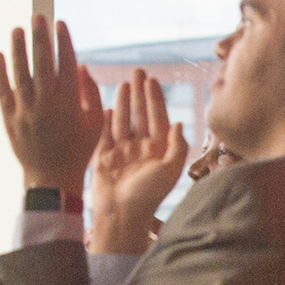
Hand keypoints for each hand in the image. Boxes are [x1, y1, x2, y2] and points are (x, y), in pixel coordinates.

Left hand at [0, 15, 106, 191]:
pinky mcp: (9, 119)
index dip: (63, 42)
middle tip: (37, 16)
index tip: (60, 23)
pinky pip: (2, 91)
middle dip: (39, 37)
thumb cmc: (77, 150)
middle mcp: (46, 105)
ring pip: (20, 73)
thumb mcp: (94, 124)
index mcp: (69, 105)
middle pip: (42, 64)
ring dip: (18, 49)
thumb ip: (90, 93)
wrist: (51, 178)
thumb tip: (80, 65)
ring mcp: (25, 112)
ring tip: (17, 29)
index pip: (66, 65)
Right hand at [88, 71, 187, 256]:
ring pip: (124, 120)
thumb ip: (177, 146)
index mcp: (158, 150)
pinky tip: (109, 106)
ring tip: (125, 83)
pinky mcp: (105, 156)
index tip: (152, 80)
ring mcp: (122, 151)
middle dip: (140, 93)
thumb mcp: (170, 170)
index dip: (155, 98)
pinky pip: (106, 133)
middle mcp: (141, 148)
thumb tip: (179, 122)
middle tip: (138, 71)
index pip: (158, 118)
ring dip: (124, 101)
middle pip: (141, 114)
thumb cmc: (148, 195)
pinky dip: (107, 119)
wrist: (121, 214)